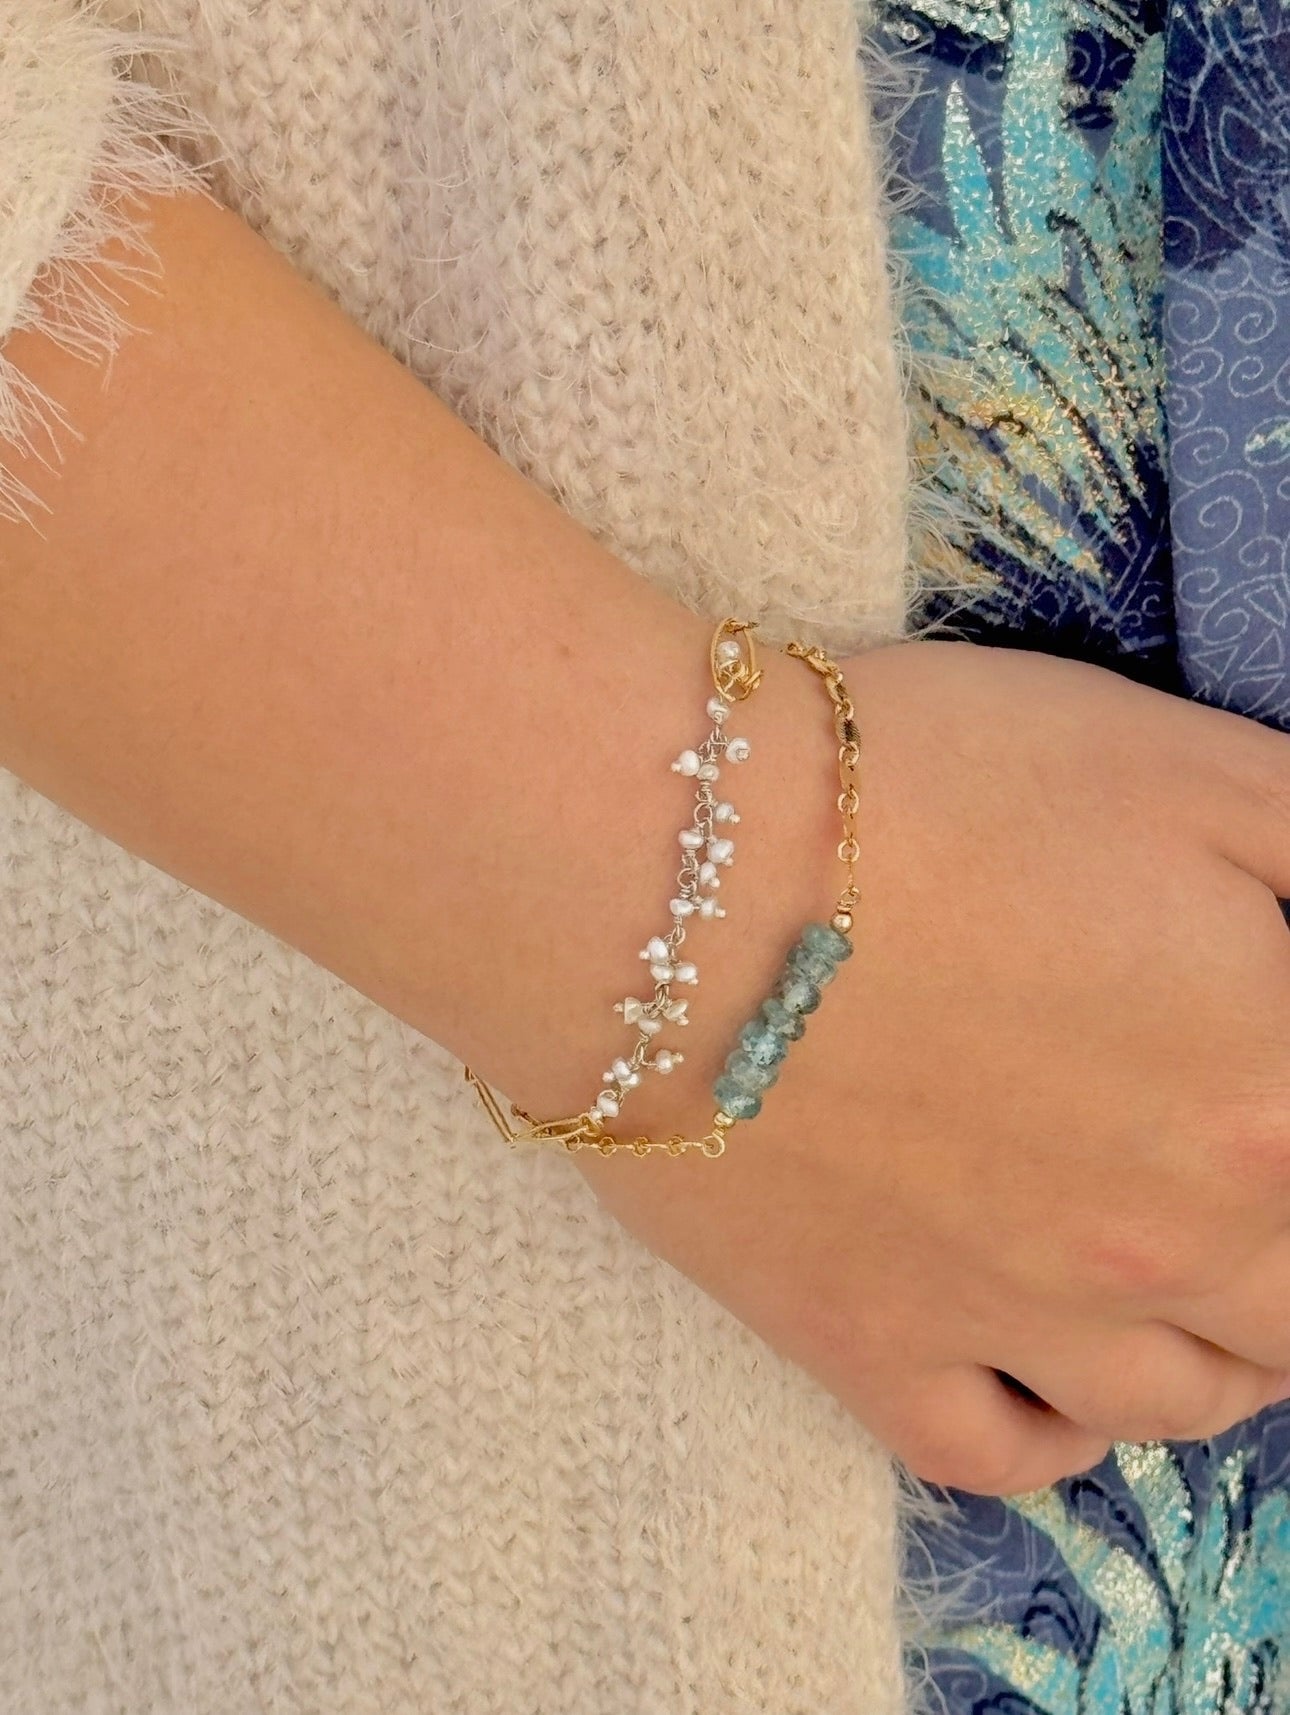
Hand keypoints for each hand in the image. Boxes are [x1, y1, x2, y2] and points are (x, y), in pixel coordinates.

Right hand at [571, 639, 1289, 1495]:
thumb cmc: (931, 788)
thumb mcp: (1188, 766)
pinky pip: (998, 1456)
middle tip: (1238, 1170)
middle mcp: (1162, 1245)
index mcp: (1264, 1101)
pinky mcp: (866, 1347)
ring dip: (1211, 1350)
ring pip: (1176, 1402)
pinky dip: (1053, 1432)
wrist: (672, 876)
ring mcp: (1010, 1317)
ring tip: (1176, 1279)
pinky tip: (1049, 1375)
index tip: (1251, 1062)